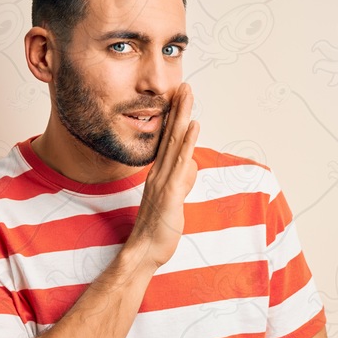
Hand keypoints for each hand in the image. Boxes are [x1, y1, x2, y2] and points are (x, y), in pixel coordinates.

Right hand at [127, 83, 199, 268]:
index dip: (175, 118)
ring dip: (182, 117)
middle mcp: (159, 173)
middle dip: (178, 109)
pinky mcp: (168, 193)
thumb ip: (182, 181)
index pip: (168, 141)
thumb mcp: (173, 201)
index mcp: (159, 174)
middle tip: (184, 86)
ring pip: (174, 143)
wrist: (144, 251)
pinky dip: (187, 142)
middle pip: (170, 135)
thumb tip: (191, 165)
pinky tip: (193, 125)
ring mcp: (162, 181)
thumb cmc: (159, 230)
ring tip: (187, 94)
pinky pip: (179, 163)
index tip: (179, 98)